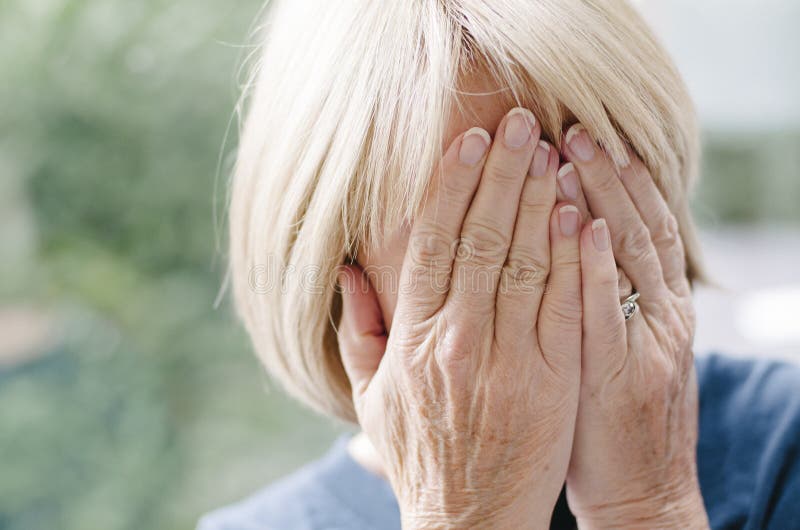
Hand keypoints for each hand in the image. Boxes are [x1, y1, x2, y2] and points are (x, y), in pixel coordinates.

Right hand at [336, 107, 582, 528]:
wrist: (469, 521)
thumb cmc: (420, 455)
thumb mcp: (371, 396)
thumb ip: (357, 328)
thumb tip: (348, 269)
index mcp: (412, 339)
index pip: (434, 244)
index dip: (452, 187)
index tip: (467, 143)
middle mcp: (458, 340)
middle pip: (482, 238)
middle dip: (502, 173)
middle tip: (520, 123)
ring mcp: (509, 358)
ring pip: (525, 261)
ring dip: (539, 200)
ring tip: (552, 152)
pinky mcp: (552, 378)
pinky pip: (563, 305)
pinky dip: (571, 256)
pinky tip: (578, 215)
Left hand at [558, 124, 708, 528]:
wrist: (642, 490)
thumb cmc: (610, 417)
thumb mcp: (617, 349)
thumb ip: (603, 297)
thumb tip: (574, 242)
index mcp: (658, 306)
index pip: (639, 226)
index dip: (614, 179)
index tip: (579, 136)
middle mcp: (662, 313)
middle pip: (638, 226)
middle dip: (606, 173)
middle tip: (573, 125)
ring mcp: (651, 341)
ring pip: (631, 255)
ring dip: (603, 198)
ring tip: (571, 152)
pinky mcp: (629, 374)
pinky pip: (610, 311)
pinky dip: (600, 265)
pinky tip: (584, 226)